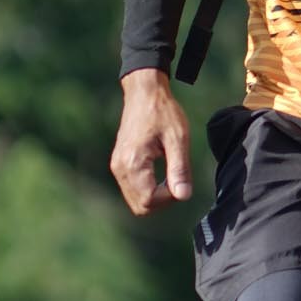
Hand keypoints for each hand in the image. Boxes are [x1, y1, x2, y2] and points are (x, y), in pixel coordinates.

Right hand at [110, 69, 192, 215]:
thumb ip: (180, 169)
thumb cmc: (163, 112)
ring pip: (136, 201)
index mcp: (133, 162)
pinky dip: (147, 189)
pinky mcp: (118, 164)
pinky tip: (161, 174)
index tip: (180, 180)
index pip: (148, 201)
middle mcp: (120, 168)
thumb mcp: (178, 138)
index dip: (168, 198)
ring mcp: (117, 167)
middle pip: (140, 206)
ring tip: (170, 175)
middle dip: (162, 201)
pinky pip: (132, 190)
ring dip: (155, 196)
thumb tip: (183, 197)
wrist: (144, 93)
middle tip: (177, 180)